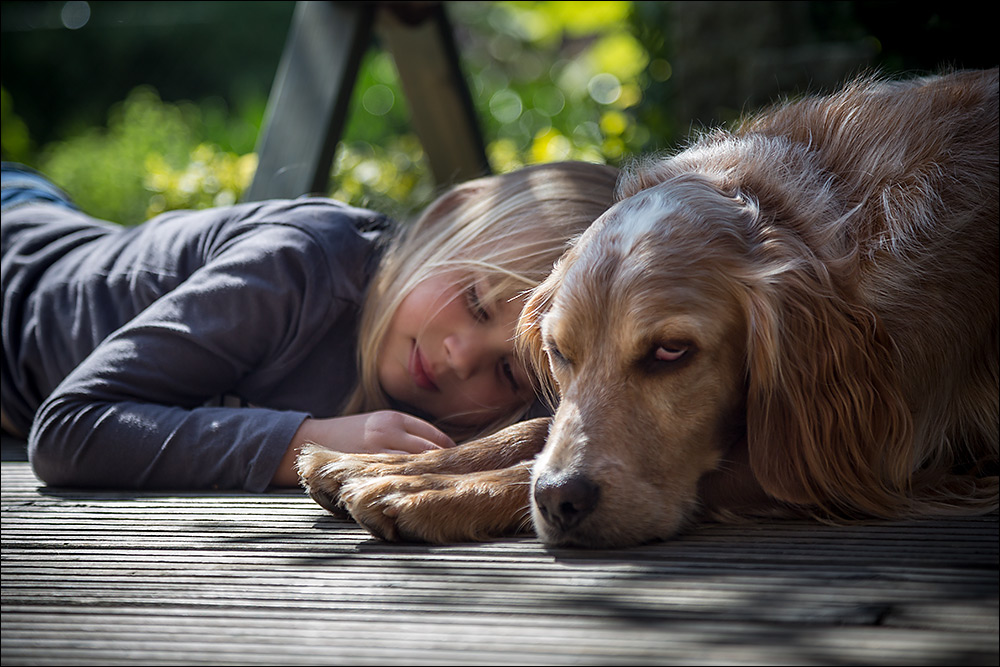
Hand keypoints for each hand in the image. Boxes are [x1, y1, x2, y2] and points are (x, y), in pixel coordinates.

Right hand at [271, 411, 455, 485]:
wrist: (309, 443)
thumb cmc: (350, 435)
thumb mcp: (379, 425)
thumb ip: (406, 435)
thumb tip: (441, 454)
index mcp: (393, 419)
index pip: (435, 437)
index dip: (451, 453)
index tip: (460, 466)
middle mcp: (387, 432)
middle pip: (430, 452)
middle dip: (445, 468)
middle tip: (459, 482)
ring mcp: (375, 452)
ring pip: (414, 467)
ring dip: (429, 480)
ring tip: (443, 492)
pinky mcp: (363, 469)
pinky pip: (393, 481)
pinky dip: (407, 489)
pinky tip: (415, 498)